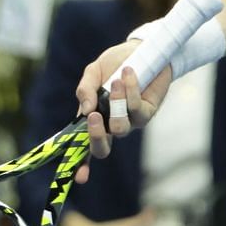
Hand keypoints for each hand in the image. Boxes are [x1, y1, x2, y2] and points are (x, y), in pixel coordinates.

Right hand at [77, 40, 173, 163]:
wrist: (142, 48)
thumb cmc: (115, 63)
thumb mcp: (93, 72)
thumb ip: (84, 89)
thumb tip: (85, 110)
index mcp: (94, 120)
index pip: (83, 148)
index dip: (79, 165)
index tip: (79, 177)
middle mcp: (111, 125)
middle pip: (102, 149)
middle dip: (96, 137)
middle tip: (93, 117)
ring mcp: (130, 121)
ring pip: (120, 127)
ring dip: (116, 104)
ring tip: (116, 81)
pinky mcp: (147, 112)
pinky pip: (136, 109)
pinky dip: (130, 90)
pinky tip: (128, 73)